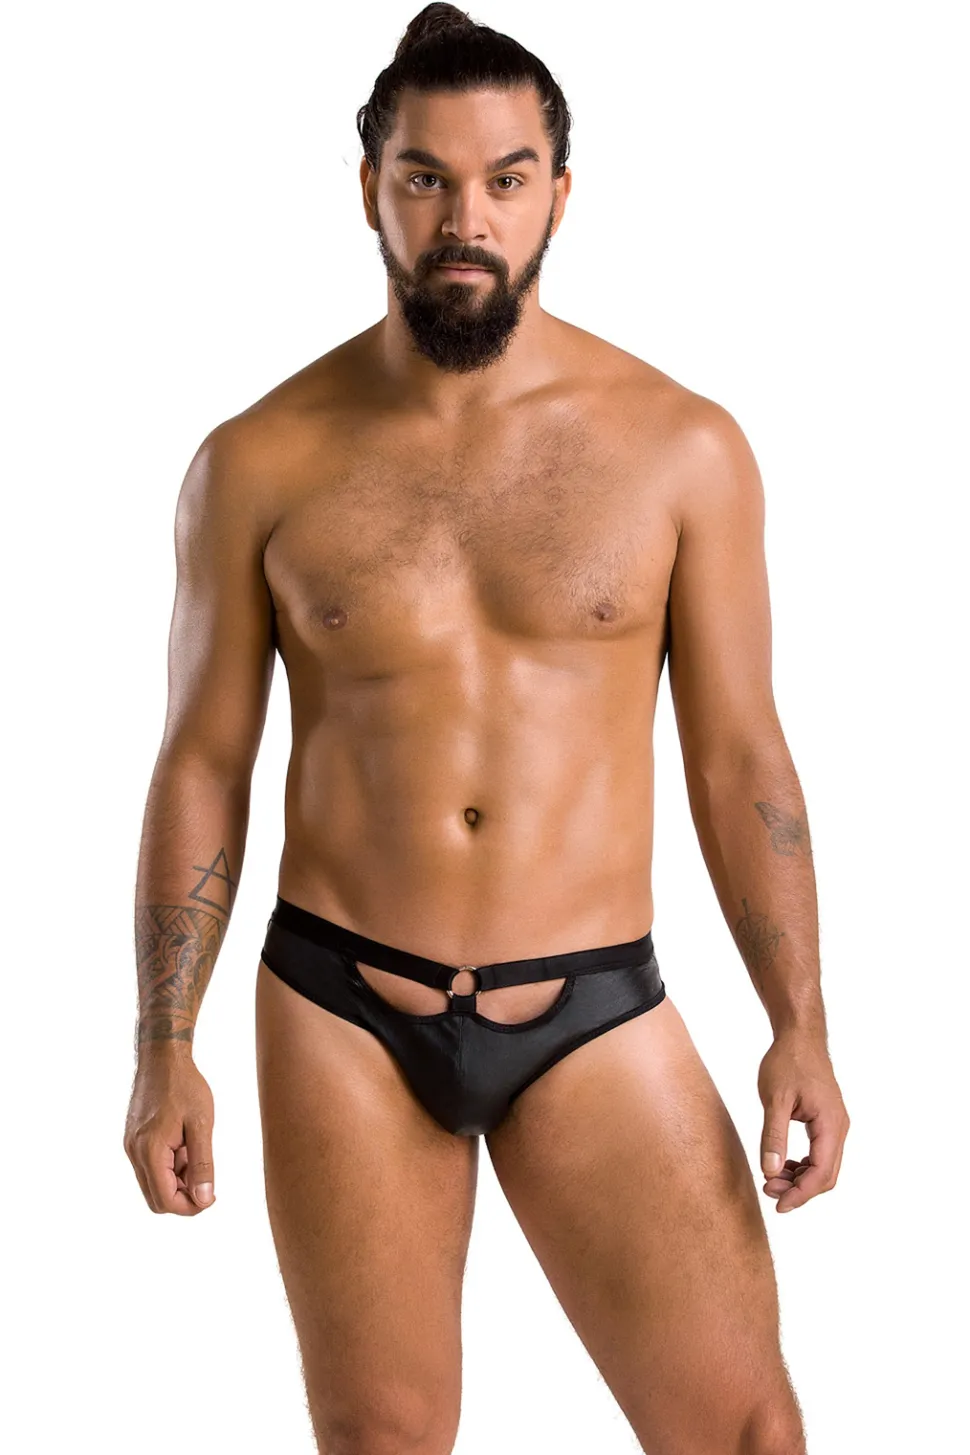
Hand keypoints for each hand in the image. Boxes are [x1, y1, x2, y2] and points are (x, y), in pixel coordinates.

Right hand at [124, 1049, 216, 1214]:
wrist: (162, 1056)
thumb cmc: (184, 1086)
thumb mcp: (201, 1124)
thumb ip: (202, 1164)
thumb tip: (205, 1200)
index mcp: (150, 1151)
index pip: (165, 1200)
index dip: (190, 1206)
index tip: (212, 1197)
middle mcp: (134, 1153)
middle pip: (156, 1198)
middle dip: (183, 1197)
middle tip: (207, 1180)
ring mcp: (131, 1147)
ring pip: (154, 1183)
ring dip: (178, 1180)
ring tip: (196, 1152)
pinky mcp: (134, 1140)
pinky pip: (151, 1167)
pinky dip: (170, 1167)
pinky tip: (185, 1146)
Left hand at [757, 1029, 849, 1213]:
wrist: (800, 1036)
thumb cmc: (787, 1062)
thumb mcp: (774, 1099)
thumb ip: (773, 1136)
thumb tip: (771, 1172)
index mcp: (830, 1123)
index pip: (822, 1172)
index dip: (801, 1194)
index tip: (779, 1205)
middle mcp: (839, 1127)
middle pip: (827, 1175)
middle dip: (799, 1189)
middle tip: (769, 1192)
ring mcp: (836, 1124)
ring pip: (825, 1166)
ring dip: (801, 1178)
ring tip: (771, 1179)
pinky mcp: (827, 1120)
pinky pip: (821, 1153)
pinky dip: (803, 1165)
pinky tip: (783, 1165)